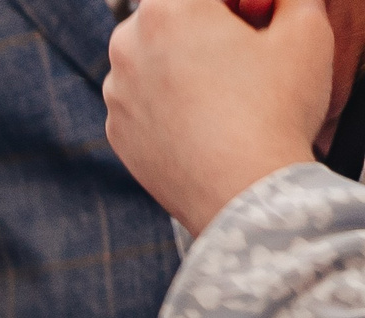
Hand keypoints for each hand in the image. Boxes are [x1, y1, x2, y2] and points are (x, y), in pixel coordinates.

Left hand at [106, 0, 334, 235]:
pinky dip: (170, 104)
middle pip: (172, 15)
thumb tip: (276, 1)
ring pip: (155, 59)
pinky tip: (206, 122)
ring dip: (185, 63)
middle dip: (206, 26)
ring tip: (228, 92)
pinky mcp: (116, 133)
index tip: (255, 22)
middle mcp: (126, 47)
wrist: (243, 193)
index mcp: (167, 8)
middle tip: (245, 52)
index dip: (237, 5)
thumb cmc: (275, 108)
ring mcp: (115, 94)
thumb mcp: (305, 29)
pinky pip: (146, 102)